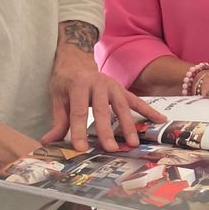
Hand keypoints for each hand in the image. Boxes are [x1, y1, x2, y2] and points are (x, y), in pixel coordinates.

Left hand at [42, 54, 165, 150]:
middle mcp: (98, 83)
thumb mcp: (58, 98)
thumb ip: (58, 121)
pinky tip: (160, 120)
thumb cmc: (66, 82)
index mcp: (78, 84)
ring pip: (122, 107)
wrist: (76, 61)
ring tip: (133, 143)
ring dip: (128, 125)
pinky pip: (137, 100)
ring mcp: (113, 85)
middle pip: (102, 110)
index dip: (78, 130)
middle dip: (106, 131)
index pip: (79, 111)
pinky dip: (149, 110)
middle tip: (110, 148)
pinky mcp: (122, 89)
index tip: (80, 148)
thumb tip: (48, 142)